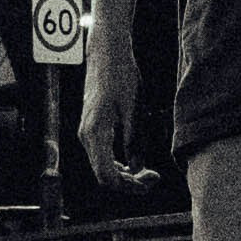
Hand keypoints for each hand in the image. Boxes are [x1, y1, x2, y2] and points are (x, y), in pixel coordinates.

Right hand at [79, 25, 146, 190]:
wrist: (106, 54)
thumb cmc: (121, 76)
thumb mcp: (134, 109)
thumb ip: (134, 141)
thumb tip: (138, 168)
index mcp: (95, 133)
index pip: (107, 176)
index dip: (129, 186)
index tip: (151, 180)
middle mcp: (85, 136)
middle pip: (104, 176)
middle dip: (129, 182)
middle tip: (154, 178)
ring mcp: (85, 133)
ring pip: (102, 167)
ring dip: (124, 175)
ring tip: (147, 172)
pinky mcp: (90, 129)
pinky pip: (101, 156)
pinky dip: (117, 164)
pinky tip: (133, 162)